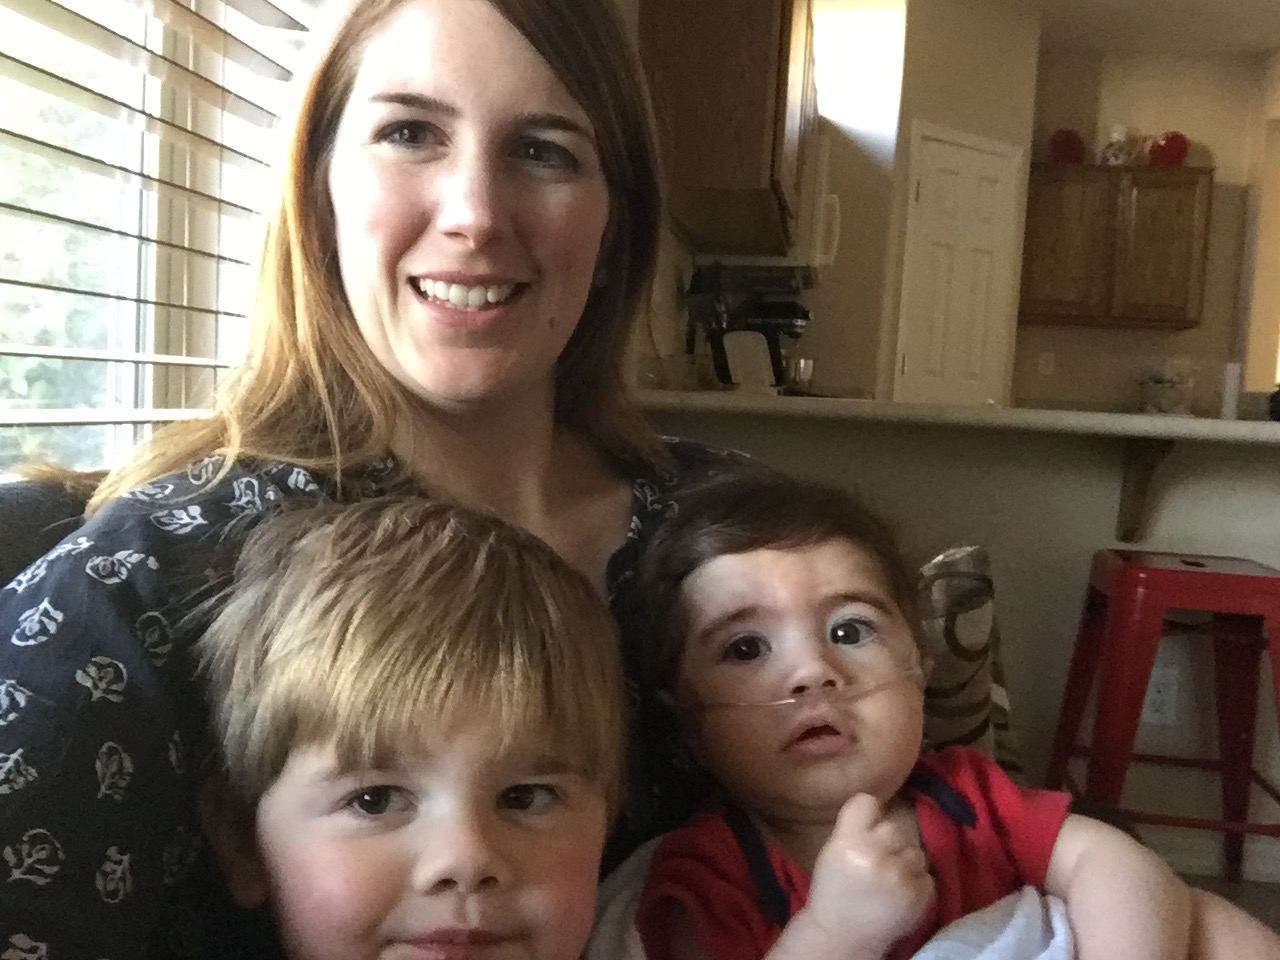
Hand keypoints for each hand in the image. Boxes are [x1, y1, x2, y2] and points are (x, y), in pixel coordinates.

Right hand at [798, 793, 934, 957]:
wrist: (842, 937)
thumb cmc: (834, 891)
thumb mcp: (832, 852)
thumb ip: (854, 829)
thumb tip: (881, 806)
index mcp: (847, 841)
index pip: (867, 801)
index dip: (869, 813)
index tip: (868, 824)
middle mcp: (875, 855)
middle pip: (895, 827)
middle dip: (889, 842)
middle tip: (877, 860)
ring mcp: (900, 876)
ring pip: (915, 851)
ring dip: (906, 862)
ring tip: (890, 879)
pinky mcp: (920, 896)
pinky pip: (927, 875)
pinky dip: (916, 883)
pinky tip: (899, 894)